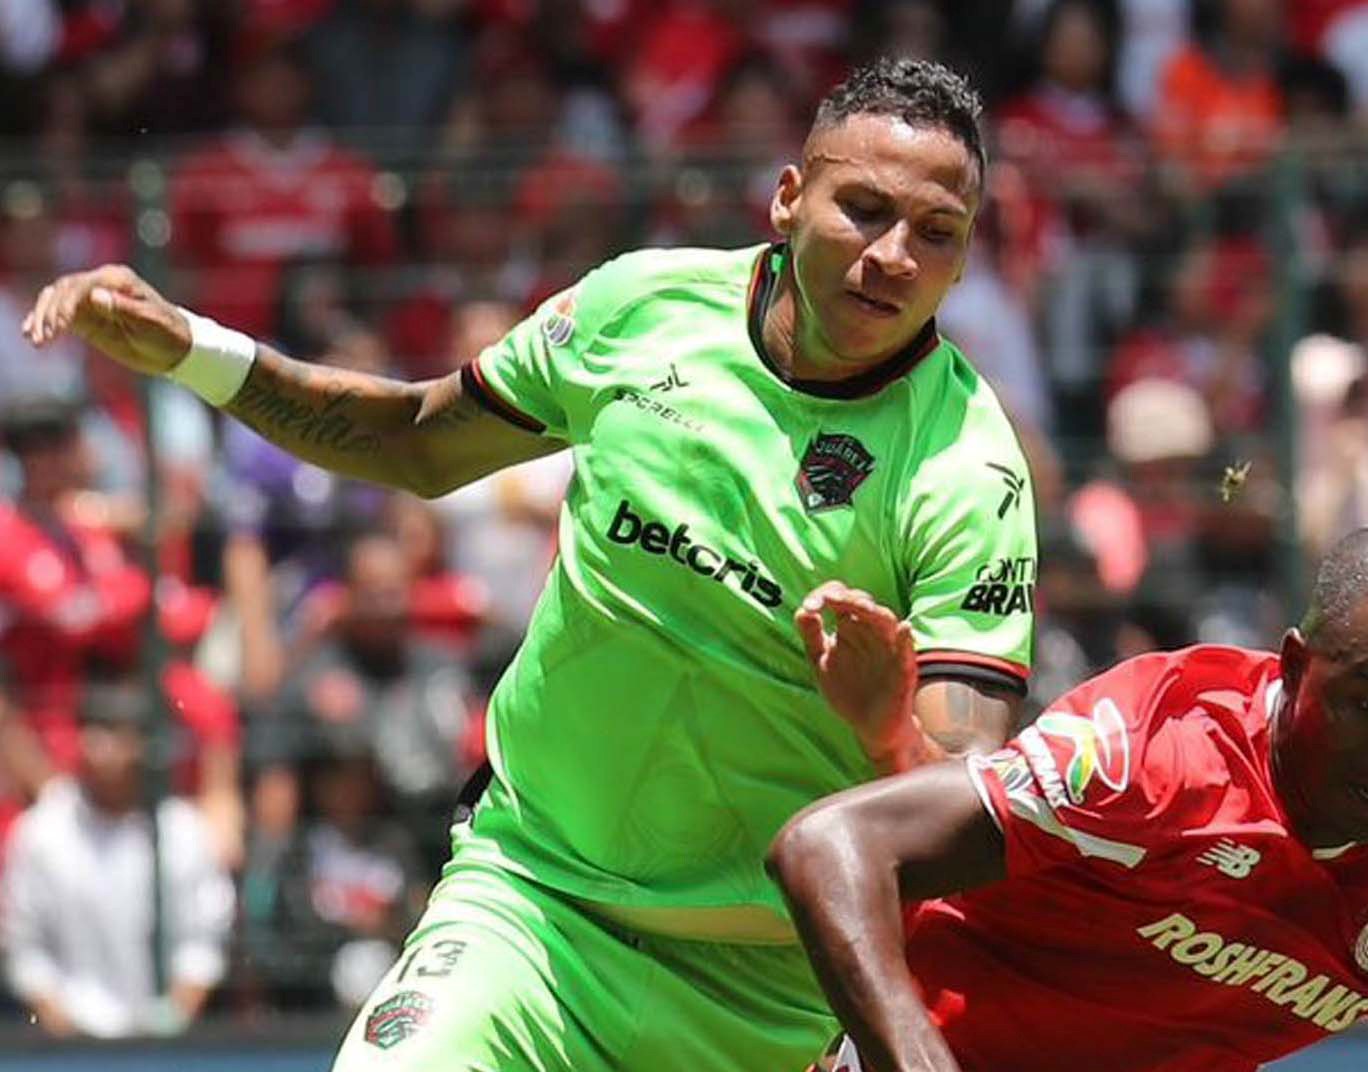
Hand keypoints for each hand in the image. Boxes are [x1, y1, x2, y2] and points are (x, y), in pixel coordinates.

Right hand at [22, 264, 189, 374]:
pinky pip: (58, 313)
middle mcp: (102, 283)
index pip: (83, 285)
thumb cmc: (169, 334)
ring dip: (42, 316)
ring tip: (36, 339)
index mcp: (118, 280)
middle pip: (64, 289)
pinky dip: (43, 321)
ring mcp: (92, 298)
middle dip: (51, 312)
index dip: (68, 304)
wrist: (177, 349)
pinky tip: (31, 334)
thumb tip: (95, 295)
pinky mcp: (87, 315)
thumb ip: (124, 309)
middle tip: (45, 337)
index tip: (59, 326)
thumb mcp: (151, 324)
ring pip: (56, 299)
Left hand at [796, 581, 933, 770]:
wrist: (871, 727)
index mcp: (850, 628)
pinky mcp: (904, 671)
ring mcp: (889, 649)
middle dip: (848, 599)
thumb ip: (812, 636)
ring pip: (885, 621)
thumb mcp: (821, 662)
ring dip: (874, 612)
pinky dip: (906, 639)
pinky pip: (908, 652)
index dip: (824, 597)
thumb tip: (802, 609)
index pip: (840, 599)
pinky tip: (904, 629)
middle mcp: (871, 632)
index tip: (809, 607)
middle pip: (862, 604)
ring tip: (862, 606)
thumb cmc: (848, 690)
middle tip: (830, 599)